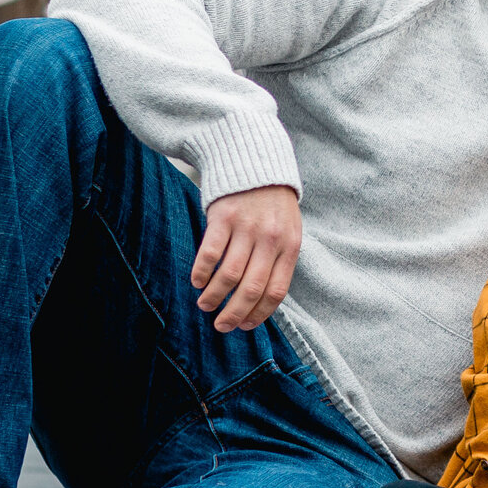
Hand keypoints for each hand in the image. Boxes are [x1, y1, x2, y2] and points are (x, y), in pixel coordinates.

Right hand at [191, 184, 301, 331]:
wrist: (257, 161)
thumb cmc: (273, 204)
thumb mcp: (288, 230)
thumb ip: (279, 260)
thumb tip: (262, 301)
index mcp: (290, 246)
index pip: (276, 290)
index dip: (260, 313)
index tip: (245, 325)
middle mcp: (270, 239)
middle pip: (252, 288)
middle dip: (235, 313)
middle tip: (222, 326)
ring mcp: (247, 228)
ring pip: (229, 274)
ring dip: (214, 296)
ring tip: (205, 305)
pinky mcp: (223, 217)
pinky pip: (210, 253)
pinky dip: (201, 273)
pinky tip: (197, 282)